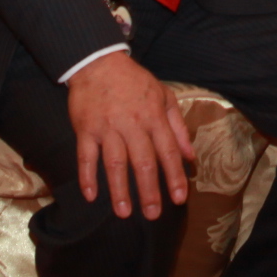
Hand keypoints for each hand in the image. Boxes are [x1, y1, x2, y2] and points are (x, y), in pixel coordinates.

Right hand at [64, 52, 194, 219]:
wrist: (98, 62)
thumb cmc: (134, 81)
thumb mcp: (164, 96)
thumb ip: (178, 126)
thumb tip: (190, 156)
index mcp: (153, 116)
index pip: (168, 151)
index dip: (174, 176)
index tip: (179, 199)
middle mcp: (132, 124)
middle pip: (142, 162)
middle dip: (149, 191)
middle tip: (152, 215)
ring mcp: (107, 128)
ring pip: (115, 163)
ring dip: (119, 190)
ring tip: (124, 212)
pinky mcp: (85, 129)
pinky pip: (86, 156)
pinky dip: (87, 176)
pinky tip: (91, 195)